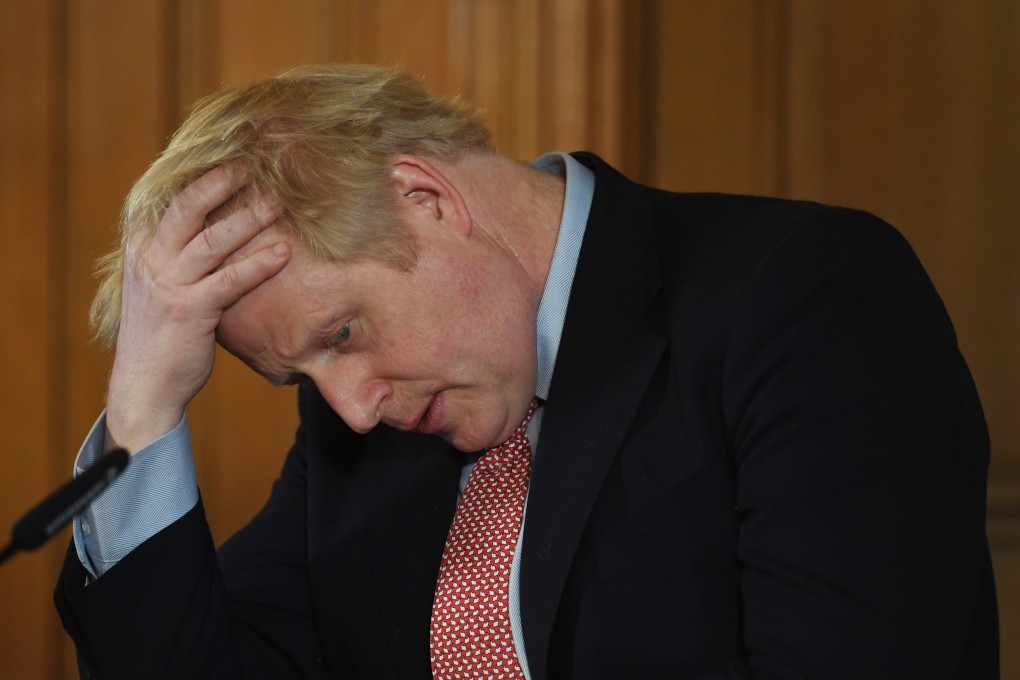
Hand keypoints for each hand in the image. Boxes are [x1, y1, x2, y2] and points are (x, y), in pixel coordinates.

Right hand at [104, 164, 289, 452]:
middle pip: (186, 209)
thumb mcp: (161, 286)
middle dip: (219, 182)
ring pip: (211, 240)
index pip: (169, 202)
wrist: (144, 385)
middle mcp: (150, 261)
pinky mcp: (189, 311)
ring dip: (248, 218)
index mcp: (142, 250)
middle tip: (251, 163)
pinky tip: (284, 253)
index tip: (226, 156)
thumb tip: (215, 231)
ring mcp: (168, 285)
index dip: (198, 177)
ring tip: (278, 202)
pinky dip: (258, 265)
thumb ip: (180, 258)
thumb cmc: (162, 335)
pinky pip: (229, 281)